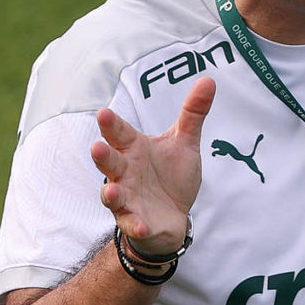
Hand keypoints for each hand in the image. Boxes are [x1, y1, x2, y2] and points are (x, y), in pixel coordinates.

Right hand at [91, 77, 215, 255]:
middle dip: (102, 156)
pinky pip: (133, 224)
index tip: (103, 112)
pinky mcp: (136, 222)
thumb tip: (208, 79)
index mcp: (134, 149)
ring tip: (113, 191)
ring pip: (113, 195)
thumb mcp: (184, 143)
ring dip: (112, 193)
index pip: (120, 133)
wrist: (173, 216)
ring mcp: (128, 198)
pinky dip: (136, 224)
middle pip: (110, 162)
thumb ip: (192, 113)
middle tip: (96, 147)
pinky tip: (142, 224)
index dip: (111, 124)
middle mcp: (125, 172)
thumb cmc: (171, 175)